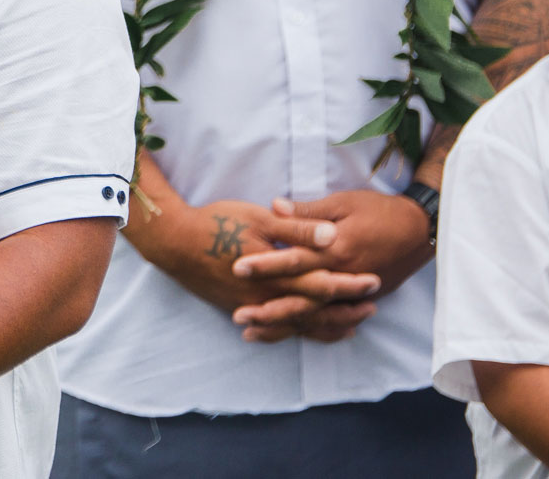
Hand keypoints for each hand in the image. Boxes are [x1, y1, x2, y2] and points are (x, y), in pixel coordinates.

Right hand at [152, 198, 380, 341]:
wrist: (175, 242)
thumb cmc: (216, 223)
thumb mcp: (259, 218)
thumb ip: (298, 229)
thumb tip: (332, 235)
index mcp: (278, 272)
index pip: (323, 283)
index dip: (350, 284)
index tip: (374, 281)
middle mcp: (269, 296)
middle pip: (316, 309)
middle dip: (345, 309)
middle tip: (372, 308)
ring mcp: (254, 306)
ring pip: (298, 324)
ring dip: (326, 325)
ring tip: (351, 326)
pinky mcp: (240, 309)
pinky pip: (276, 328)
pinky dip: (297, 331)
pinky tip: (307, 330)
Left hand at [228, 191, 429, 342]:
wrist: (421, 230)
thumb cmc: (380, 211)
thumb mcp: (343, 203)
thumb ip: (308, 212)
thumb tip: (274, 206)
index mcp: (336, 250)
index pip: (294, 260)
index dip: (266, 264)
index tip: (238, 268)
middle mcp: (343, 277)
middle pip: (301, 298)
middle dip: (268, 308)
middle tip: (238, 315)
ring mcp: (353, 294)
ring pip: (314, 316)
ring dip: (282, 325)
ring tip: (251, 333)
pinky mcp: (361, 301)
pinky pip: (332, 321)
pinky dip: (309, 330)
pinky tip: (288, 335)